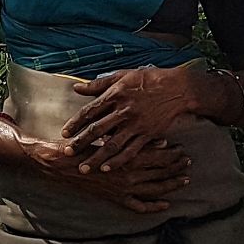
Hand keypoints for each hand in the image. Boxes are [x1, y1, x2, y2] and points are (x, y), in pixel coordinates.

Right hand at [20, 135, 191, 212]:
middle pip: (161, 172)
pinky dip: (154, 207)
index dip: (172, 154)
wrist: (60, 165)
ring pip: (155, 189)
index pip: (158, 156)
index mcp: (127, 156)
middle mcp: (129, 175)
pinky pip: (140, 206)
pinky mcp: (117, 199)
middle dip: (176, 168)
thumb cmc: (82, 146)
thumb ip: (135, 137)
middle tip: (187, 163)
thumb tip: (161, 138)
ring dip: (171, 185)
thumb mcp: (107, 135)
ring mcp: (124, 189)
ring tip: (184, 180)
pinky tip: (166, 205)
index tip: (182, 150)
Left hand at [60, 67, 196, 171]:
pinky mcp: (148, 134)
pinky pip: (131, 151)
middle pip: (97, 130)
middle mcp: (123, 111)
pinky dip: (118, 161)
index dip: (75, 123)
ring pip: (112, 144)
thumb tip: (76, 88)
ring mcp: (136, 124)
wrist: (179, 88)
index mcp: (114, 95)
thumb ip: (98, 84)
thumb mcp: (122, 76)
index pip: (89, 112)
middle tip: (68, 153)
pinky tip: (107, 168)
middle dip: (81, 143)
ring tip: (84, 168)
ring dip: (97, 157)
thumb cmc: (148, 80)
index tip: (64, 134)